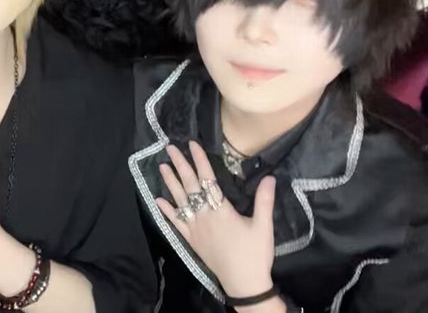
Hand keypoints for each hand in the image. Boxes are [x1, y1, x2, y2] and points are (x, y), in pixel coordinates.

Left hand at [156, 141, 276, 298]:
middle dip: (180, 165)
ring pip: (180, 201)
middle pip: (190, 186)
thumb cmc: (255, 254)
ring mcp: (195, 229)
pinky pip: (176, 223)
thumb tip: (269, 177)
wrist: (243, 284)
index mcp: (221, 210)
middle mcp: (204, 216)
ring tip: (162, 166)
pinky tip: (158, 201)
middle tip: (170, 148)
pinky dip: (167, 211)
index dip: (200, 160)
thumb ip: (264, 200)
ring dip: (170, 183)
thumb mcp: (263, 226)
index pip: (208, 179)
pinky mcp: (191, 241)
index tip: (192, 144)